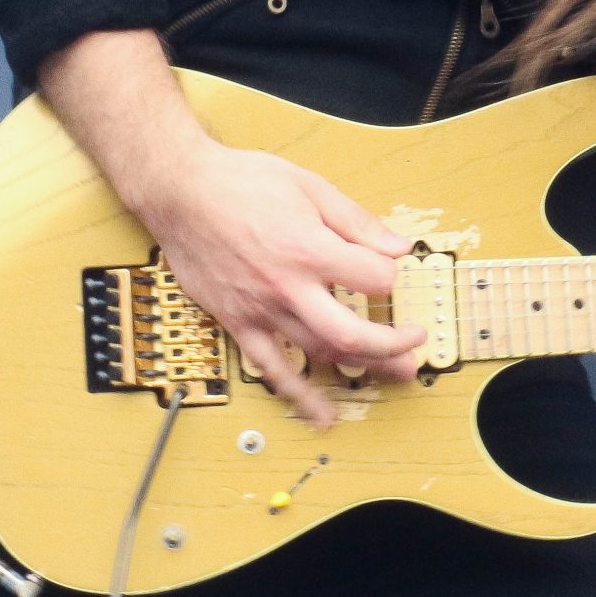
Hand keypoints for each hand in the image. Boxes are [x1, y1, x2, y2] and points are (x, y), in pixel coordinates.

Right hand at [128, 138, 425, 426]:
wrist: (180, 192)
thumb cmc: (239, 182)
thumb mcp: (309, 186)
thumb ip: (356, 221)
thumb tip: (397, 245)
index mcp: (308, 249)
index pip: (373, 277)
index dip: (392, 274)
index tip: (393, 269)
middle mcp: (287, 287)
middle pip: (351, 333)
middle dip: (392, 344)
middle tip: (415, 343)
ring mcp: (262, 310)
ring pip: (319, 354)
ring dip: (362, 367)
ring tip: (394, 372)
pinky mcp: (239, 323)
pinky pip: (272, 370)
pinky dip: (300, 396)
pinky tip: (323, 414)